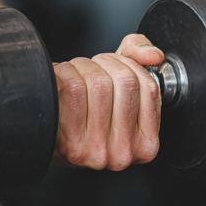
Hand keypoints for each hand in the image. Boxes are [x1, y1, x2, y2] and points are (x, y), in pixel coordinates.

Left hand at [52, 34, 164, 169]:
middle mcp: (125, 151)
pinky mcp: (70, 141)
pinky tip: (61, 85)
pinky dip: (63, 73)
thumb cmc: (86, 111)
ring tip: (76, 78)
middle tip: (90, 70)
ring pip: (97, 80)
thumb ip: (137, 61)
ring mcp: (98, 149)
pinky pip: (71, 86)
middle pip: (123, 80)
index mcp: (146, 143)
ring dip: (81, 67)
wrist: (52, 134)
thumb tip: (152, 54)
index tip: (111, 66)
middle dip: (103, 63)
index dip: (126, 64)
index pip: (148, 86)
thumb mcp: (118, 90)